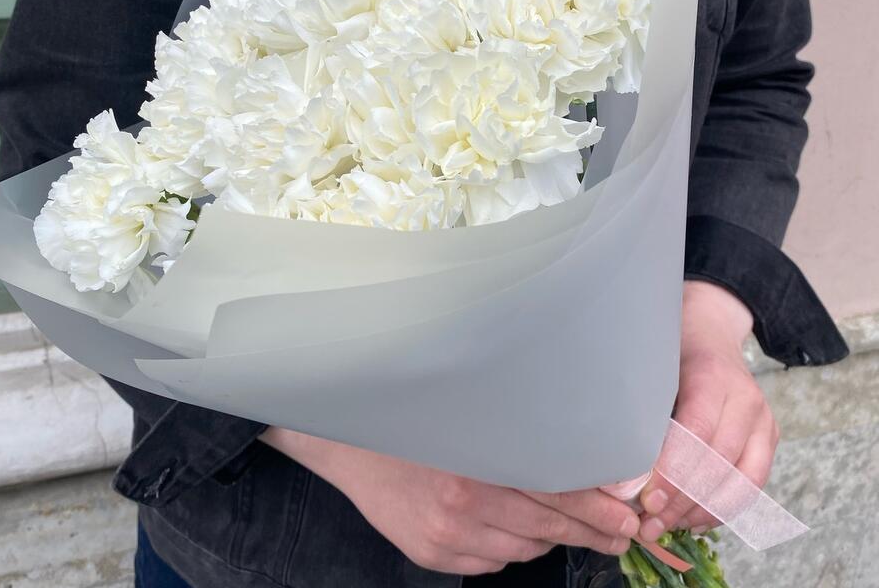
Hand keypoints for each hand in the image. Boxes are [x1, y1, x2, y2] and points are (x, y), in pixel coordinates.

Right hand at [261, 428, 639, 574]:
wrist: (350, 444)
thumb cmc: (413, 421)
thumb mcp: (465, 419)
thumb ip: (511, 439)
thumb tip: (569, 461)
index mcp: (476, 464)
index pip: (553, 493)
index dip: (596, 509)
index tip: (628, 518)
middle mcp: (462, 504)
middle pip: (545, 527)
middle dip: (589, 531)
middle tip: (620, 533)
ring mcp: (447, 537)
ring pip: (522, 548)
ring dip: (547, 538)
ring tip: (566, 526)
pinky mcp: (432, 555)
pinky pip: (491, 560)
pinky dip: (508, 546)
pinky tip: (507, 526)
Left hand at [638, 281, 778, 539]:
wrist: (709, 328)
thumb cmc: (669, 346)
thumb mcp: (650, 362)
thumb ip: (641, 404)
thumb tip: (615, 458)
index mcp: (712, 375)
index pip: (697, 433)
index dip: (673, 471)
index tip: (646, 500)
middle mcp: (746, 398)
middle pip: (719, 462)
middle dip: (682, 500)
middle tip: (648, 524)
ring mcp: (763, 419)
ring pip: (741, 481)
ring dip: (701, 511)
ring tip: (666, 527)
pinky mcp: (770, 436)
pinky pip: (753, 484)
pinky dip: (723, 508)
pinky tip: (693, 520)